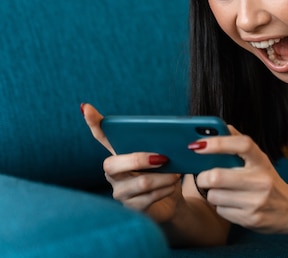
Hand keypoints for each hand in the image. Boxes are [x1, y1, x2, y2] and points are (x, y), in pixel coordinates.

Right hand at [81, 103, 183, 222]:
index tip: (85, 107)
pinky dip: (165, 190)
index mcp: (119, 153)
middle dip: (141, 159)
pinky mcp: (130, 207)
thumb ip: (162, 145)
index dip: (92, 122)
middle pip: (114, 163)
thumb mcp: (165, 156)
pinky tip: (172, 187)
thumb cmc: (165, 173)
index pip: (101, 135)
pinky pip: (148, 197)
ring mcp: (119, 191)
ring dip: (163, 177)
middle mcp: (113, 172)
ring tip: (176, 174)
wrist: (172, 202)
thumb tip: (171, 138)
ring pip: (141, 182)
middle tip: (164, 158)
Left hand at [192, 127, 287, 233]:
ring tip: (221, 191)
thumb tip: (221, 126)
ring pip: (214, 196)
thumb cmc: (268, 180)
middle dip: (202, 177)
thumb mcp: (259, 160)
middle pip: (217, 176)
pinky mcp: (249, 219)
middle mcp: (260, 180)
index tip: (198, 144)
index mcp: (261, 161)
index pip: (241, 145)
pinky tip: (231, 204)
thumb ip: (240, 143)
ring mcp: (256, 201)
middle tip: (203, 177)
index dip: (218, 142)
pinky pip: (220, 211)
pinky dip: (220, 207)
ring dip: (211, 193)